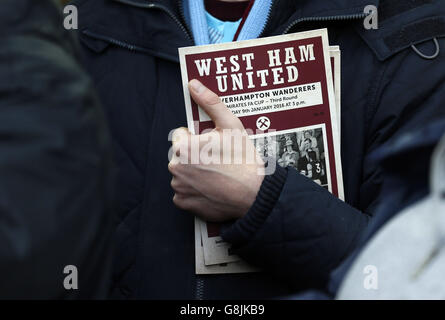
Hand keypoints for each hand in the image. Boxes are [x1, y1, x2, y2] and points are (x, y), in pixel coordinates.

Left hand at [168, 79, 264, 221]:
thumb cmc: (243, 160)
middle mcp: (175, 167)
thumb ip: (210, 103)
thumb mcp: (231, 125)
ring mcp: (178, 187)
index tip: (212, 145)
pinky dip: (194, 191)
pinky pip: (184, 192)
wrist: (253, 194)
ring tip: (217, 175)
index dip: (197, 137)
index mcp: (183, 147)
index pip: (181, 135)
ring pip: (183, 173)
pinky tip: (212, 188)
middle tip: (217, 160)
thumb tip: (193, 84)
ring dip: (194, 172)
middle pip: (181, 154)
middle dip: (195, 155)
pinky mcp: (183, 203)